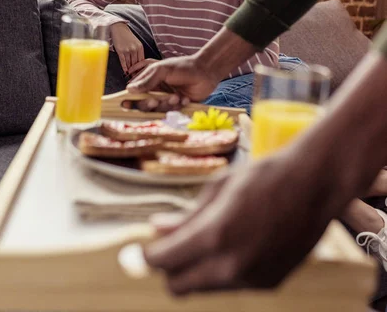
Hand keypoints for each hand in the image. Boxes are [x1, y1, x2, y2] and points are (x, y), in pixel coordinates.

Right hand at [110, 22, 143, 74]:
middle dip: (136, 71)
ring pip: (130, 64)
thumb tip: (138, 64)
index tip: (141, 74)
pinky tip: (125, 72)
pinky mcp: (120, 51)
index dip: (141, 68)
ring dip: (130, 71)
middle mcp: (135, 49)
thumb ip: (138, 52)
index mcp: (140, 47)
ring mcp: (127, 50)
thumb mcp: (136, 43)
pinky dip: (124, 68)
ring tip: (131, 77)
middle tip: (136, 78)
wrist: (118, 28)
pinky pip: (123, 62)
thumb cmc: (127, 36)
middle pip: (136, 64)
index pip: (142, 61)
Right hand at [127, 54, 218, 101]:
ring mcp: (166, 100)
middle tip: (156, 100)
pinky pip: (172, 113)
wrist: (206, 71)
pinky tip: (185, 99)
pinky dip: (178, 107)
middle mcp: (156, 91)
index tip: (125, 104)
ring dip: (167, 105)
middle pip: (144, 104)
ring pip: (158, 110)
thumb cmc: (183, 66)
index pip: (134, 93)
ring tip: (177, 96)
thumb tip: (130, 90)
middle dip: (149, 104)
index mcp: (149, 81)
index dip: (129, 99)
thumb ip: (147, 80)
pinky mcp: (177, 107)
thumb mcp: (163, 69)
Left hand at [144, 152, 330, 293]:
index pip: (162, 262)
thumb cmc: (264, 177)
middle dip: (170, 267)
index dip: (149, 253)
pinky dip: (223, 269)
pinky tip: (238, 241)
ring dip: (196, 269)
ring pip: (204, 288)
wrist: (316, 185)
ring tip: (212, 235)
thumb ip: (186, 216)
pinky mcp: (268, 283)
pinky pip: (230, 285)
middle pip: (178, 286)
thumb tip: (157, 228)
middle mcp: (230, 266)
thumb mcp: (219, 188)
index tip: (149, 243)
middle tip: (175, 242)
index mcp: (214, 236)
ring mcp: (251, 279)